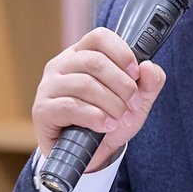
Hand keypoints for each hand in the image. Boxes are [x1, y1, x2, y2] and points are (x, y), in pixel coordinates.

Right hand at [32, 27, 165, 171]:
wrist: (91, 155)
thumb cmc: (110, 119)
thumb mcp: (137, 101)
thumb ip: (150, 83)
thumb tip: (149, 67)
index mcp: (82, 54)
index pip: (99, 37)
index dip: (121, 52)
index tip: (136, 73)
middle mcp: (62, 65)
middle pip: (95, 62)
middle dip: (122, 85)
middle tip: (133, 104)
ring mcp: (49, 86)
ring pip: (85, 84)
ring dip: (111, 104)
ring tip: (122, 119)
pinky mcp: (43, 109)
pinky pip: (71, 106)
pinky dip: (95, 117)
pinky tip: (107, 125)